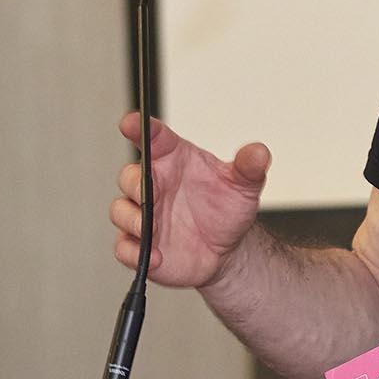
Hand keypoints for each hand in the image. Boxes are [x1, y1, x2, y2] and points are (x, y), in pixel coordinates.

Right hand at [108, 112, 271, 289]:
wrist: (228, 249)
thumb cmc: (227, 208)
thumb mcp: (244, 185)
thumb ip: (249, 167)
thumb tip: (259, 152)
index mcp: (174, 161)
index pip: (153, 138)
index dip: (139, 127)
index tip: (130, 122)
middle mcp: (155, 186)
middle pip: (129, 176)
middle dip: (134, 182)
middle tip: (150, 191)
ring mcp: (144, 216)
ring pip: (120, 211)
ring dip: (132, 219)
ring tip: (151, 230)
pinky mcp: (140, 245)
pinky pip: (124, 248)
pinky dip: (135, 252)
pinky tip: (155, 257)